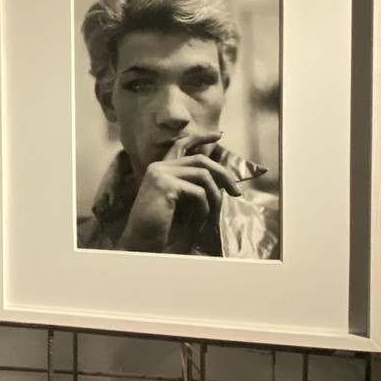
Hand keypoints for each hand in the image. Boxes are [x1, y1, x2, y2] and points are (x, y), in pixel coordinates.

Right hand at [116, 132, 241, 253]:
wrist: (143, 245)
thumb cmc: (163, 229)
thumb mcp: (185, 204)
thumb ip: (198, 188)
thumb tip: (224, 180)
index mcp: (161, 170)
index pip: (181, 145)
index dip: (201, 137)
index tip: (219, 134)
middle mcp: (158, 167)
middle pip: (201, 160)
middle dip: (224, 174)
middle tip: (237, 193)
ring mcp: (160, 173)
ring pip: (203, 174)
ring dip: (215, 195)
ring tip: (214, 213)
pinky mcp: (164, 184)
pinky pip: (198, 192)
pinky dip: (205, 208)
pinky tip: (200, 220)